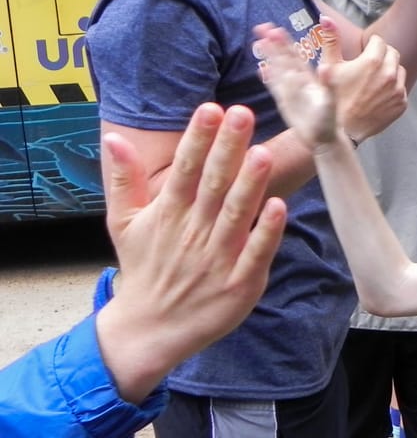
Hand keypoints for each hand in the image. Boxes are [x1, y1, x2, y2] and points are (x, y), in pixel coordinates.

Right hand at [97, 103, 285, 402]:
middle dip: (228, 149)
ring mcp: (218, 258)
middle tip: (243, 113)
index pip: (185, 169)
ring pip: (236, 215)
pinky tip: (280, 207)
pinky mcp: (240, 283)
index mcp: (169, 214)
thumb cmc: (144, 268)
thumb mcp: (123, 224)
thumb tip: (114, 137)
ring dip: (250, 185)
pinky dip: (267, 232)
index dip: (198, 139)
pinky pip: (256, 254)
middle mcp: (193, 232)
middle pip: (213, 184)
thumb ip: (123, 180)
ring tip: (262, 154)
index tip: (211, 109)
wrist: (150, 328)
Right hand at [253, 22, 338, 149]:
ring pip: (277, 69)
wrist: (324, 138)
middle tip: (261, 27)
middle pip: (283, 58)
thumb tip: (325, 68)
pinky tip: (261, 71)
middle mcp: (298, 81)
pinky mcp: (285, 102)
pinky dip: (268, 79)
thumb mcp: (330, 102)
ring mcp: (290, 91)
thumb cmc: (330, 120)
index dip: (284, 42)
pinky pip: (275, 87)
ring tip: (258, 42)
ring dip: (269, 56)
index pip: (294, 55)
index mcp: (309, 78)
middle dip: (273, 43)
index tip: (274, 28)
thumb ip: (328, 85)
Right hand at [316, 18, 406, 141]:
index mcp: (372, 61)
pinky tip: (377, 93)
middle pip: (392, 53)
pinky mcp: (401, 104)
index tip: (363, 52)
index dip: (369, 45)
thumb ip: (331, 40)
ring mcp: (398, 90)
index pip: (379, 41)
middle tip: (368, 64)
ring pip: (399, 70)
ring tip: (373, 79)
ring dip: (389, 70)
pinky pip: (401, 88)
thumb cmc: (333, 98)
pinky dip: (393, 88)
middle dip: (381, 55)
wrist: (343, 130)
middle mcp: (389, 74)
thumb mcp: (328, 67)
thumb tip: (327, 19)